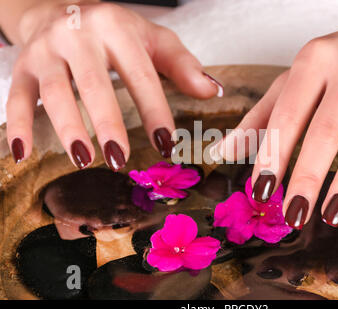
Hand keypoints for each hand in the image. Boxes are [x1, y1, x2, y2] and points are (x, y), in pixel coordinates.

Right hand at [6, 1, 221, 168]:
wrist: (60, 9)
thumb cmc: (114, 32)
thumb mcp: (152, 39)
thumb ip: (182, 65)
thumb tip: (213, 92)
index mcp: (117, 28)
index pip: (141, 75)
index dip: (154, 112)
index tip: (166, 146)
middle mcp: (78, 36)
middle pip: (94, 83)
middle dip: (108, 122)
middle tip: (120, 159)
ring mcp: (47, 51)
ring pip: (55, 92)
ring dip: (68, 128)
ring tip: (84, 160)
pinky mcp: (24, 67)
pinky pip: (17, 98)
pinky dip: (18, 126)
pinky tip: (23, 155)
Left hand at [216, 1, 337, 227]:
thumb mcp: (300, 76)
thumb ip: (262, 114)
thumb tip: (223, 153)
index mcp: (314, 60)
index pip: (287, 115)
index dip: (272, 155)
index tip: (261, 191)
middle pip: (325, 132)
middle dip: (307, 179)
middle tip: (294, 215)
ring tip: (332, 216)